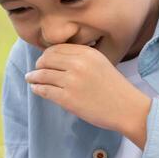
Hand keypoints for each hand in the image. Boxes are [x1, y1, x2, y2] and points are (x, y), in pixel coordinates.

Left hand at [25, 44, 151, 146]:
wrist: (127, 108)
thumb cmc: (115, 88)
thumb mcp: (101, 64)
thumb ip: (81, 59)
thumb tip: (56, 59)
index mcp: (87, 53)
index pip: (57, 49)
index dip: (46, 54)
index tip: (44, 60)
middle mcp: (78, 64)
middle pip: (46, 59)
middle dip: (39, 65)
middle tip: (36, 70)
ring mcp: (71, 81)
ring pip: (43, 75)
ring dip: (34, 77)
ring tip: (31, 79)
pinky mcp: (68, 98)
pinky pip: (45, 90)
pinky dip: (37, 89)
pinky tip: (36, 89)